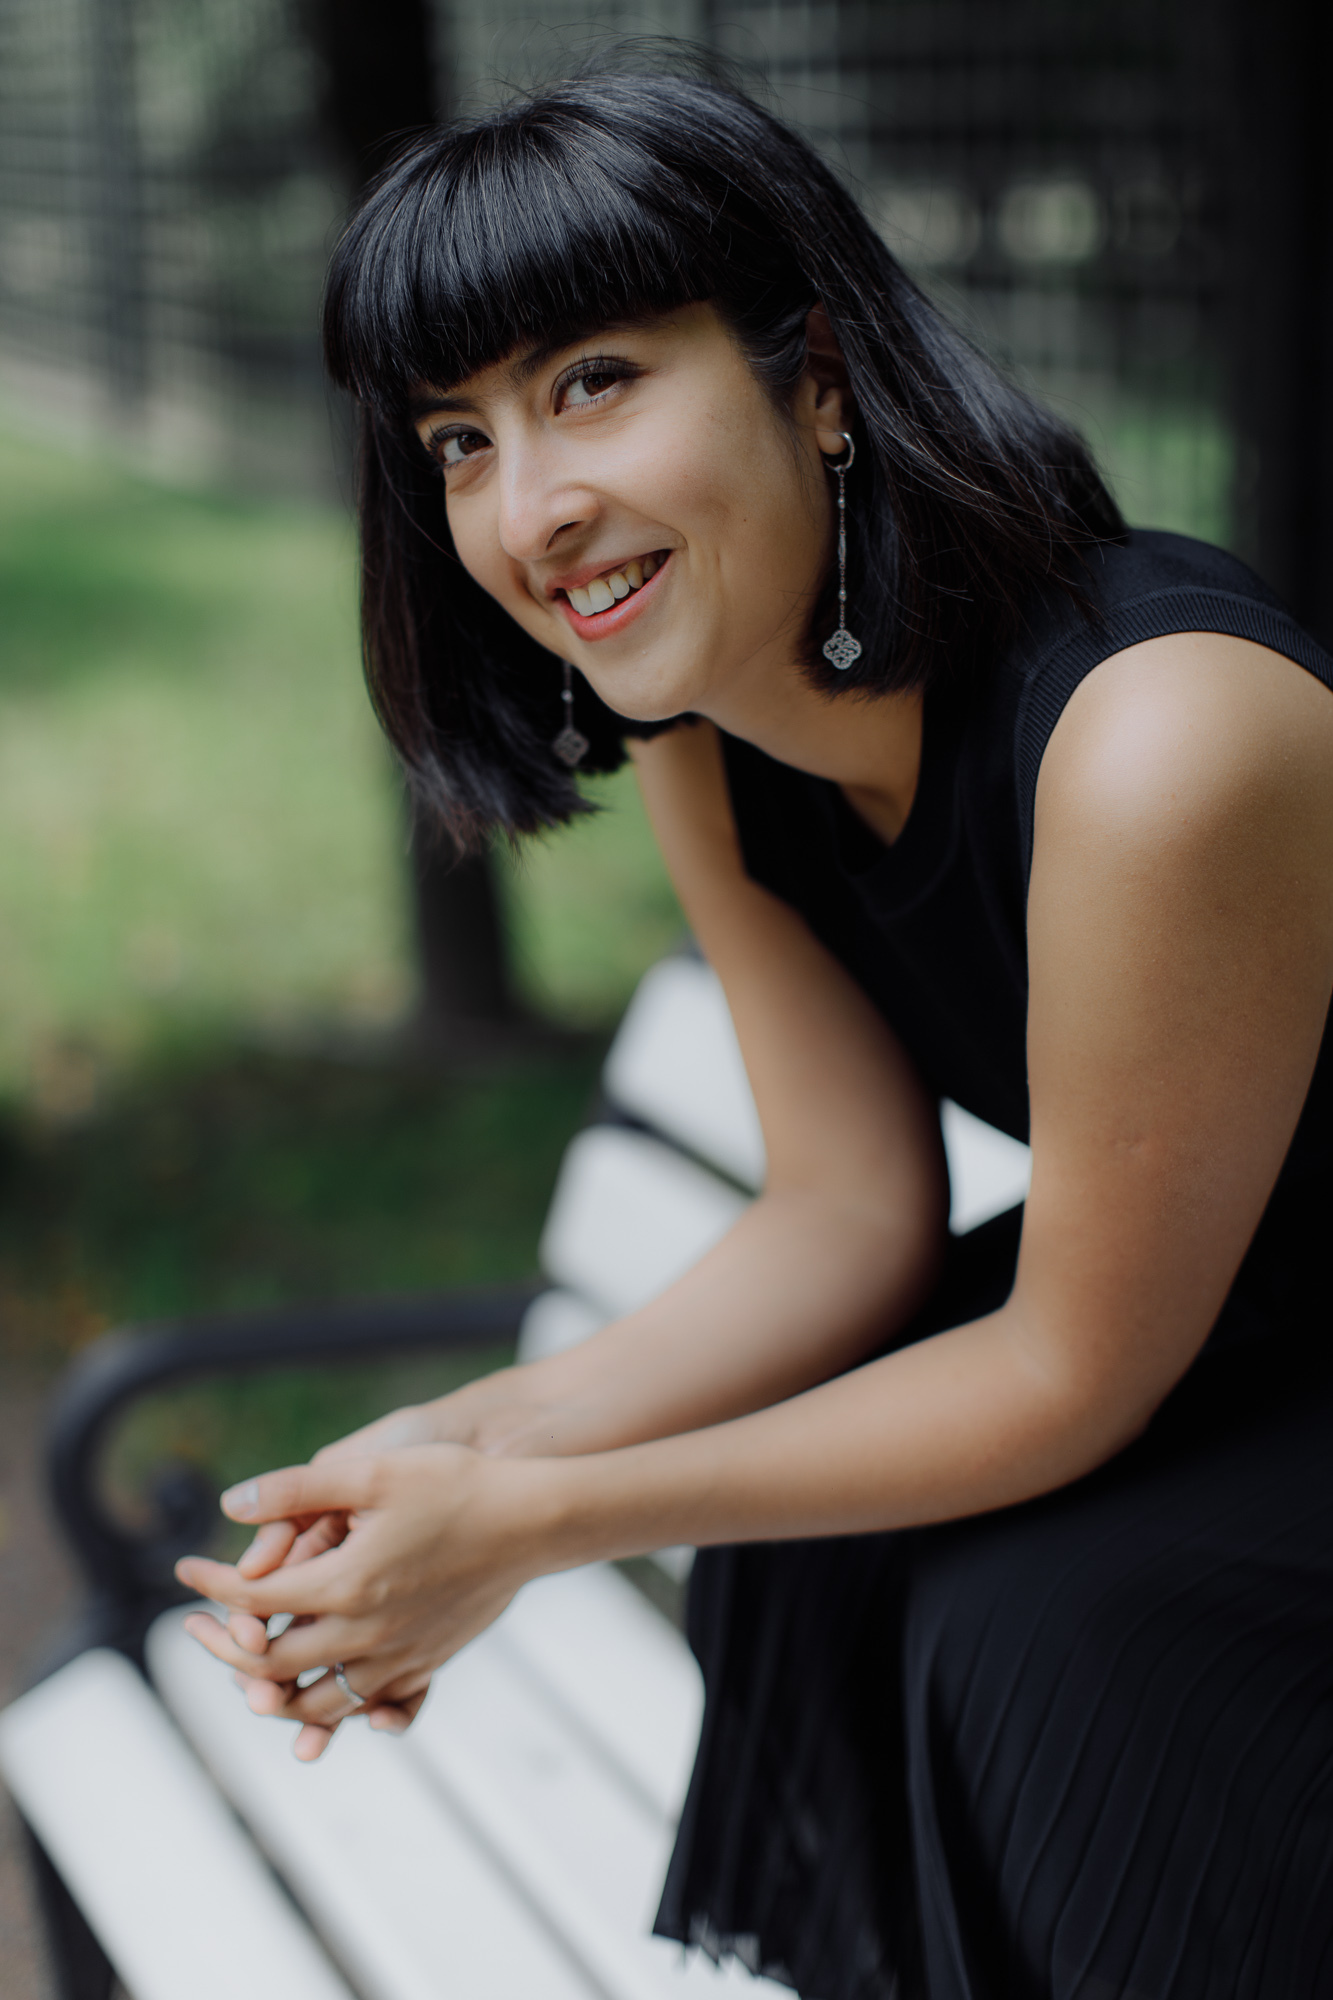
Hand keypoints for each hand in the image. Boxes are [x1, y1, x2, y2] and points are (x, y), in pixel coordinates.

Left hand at [176, 1443, 551, 1760]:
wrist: (534, 1521)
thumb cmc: (456, 1484)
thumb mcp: (373, 1470)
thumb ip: (297, 1487)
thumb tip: (230, 1503)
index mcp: (345, 1584)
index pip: (252, 1600)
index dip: (210, 1586)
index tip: (183, 1570)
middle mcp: (365, 1633)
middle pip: (271, 1664)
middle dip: (225, 1647)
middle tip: (201, 1626)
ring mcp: (398, 1657)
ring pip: (314, 1703)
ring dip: (270, 1691)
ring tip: (249, 1667)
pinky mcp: (426, 1664)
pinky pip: (363, 1704)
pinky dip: (328, 1704)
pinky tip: (319, 1677)